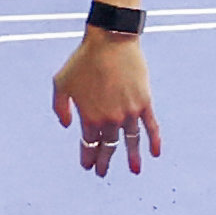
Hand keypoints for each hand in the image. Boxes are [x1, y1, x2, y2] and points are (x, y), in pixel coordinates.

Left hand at [52, 30, 160, 176]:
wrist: (110, 42)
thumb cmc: (82, 60)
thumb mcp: (60, 83)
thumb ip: (59, 108)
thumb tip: (66, 126)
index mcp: (89, 117)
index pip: (89, 145)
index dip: (88, 157)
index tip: (88, 166)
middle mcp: (110, 119)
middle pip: (109, 147)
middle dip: (105, 162)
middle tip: (102, 172)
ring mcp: (129, 113)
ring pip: (131, 142)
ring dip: (132, 158)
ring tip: (135, 170)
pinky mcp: (144, 103)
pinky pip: (151, 126)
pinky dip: (154, 140)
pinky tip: (155, 153)